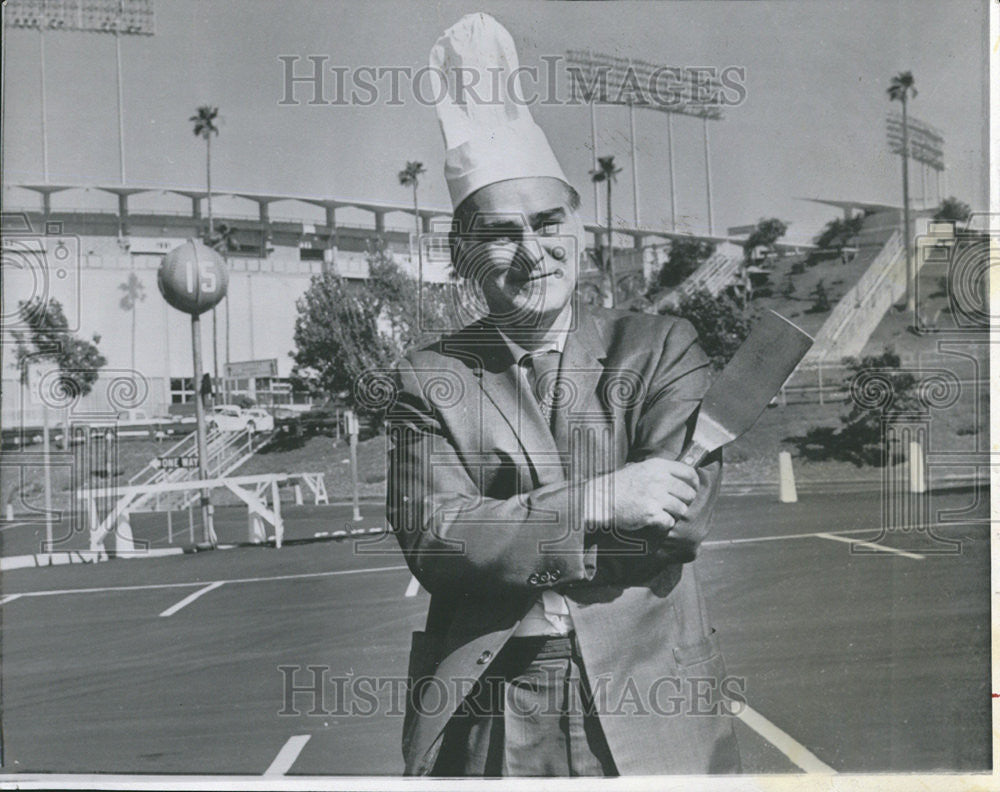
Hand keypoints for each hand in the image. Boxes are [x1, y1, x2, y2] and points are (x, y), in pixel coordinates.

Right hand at [583, 458, 698, 534]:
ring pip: (681, 509)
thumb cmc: (620, 484)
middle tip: (676, 504)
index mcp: (658, 466)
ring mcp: (656, 497)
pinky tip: (654, 520)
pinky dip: (664, 524)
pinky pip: (669, 522)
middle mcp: (659, 480)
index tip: (691, 489)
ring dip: (674, 513)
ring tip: (662, 512)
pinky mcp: (651, 514)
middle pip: (688, 493)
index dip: (694, 483)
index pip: (689, 473)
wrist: (601, 498)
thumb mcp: (640, 468)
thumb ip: (660, 471)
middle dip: (684, 501)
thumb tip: (681, 477)